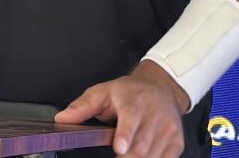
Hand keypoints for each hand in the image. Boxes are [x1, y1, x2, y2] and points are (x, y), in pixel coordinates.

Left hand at [53, 60, 189, 157]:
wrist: (161, 87)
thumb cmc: (130, 92)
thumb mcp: (103, 92)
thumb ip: (82, 106)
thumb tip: (62, 118)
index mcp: (134, 101)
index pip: (131, 118)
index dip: (126, 135)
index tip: (120, 148)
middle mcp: (154, 114)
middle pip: (141, 146)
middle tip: (117, 157)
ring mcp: (168, 129)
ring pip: (152, 156)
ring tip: (126, 154)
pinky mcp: (177, 142)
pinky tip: (142, 155)